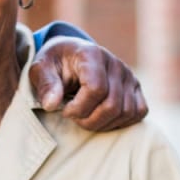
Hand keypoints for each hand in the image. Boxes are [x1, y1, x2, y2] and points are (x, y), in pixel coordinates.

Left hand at [31, 36, 147, 130]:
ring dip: (103, 124)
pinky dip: (121, 122)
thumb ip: (45, 84)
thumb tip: (51, 105)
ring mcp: (129, 76)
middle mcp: (115, 64)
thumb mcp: (41, 68)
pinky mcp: (136, 87)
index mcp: (92, 54)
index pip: (96, 89)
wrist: (70, 56)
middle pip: (112, 105)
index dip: (79, 108)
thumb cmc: (55, 64)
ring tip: (86, 118)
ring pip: (126, 112)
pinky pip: (139, 112)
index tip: (64, 109)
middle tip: (74, 117)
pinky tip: (102, 119)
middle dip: (89, 120)